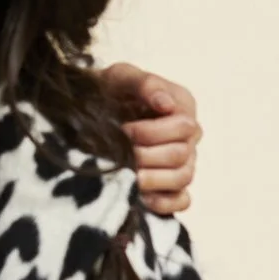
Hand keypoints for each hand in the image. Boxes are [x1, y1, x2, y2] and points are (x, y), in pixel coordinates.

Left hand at [97, 64, 200, 216]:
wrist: (90, 110)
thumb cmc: (109, 91)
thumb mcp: (121, 77)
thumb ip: (145, 84)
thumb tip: (165, 104)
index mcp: (183, 107)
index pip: (184, 127)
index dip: (152, 132)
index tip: (123, 129)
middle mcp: (188, 136)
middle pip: (181, 155)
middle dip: (146, 156)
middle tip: (120, 155)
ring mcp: (183, 162)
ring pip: (183, 178)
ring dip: (153, 180)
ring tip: (128, 176)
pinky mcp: (173, 185)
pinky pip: (182, 201)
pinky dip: (164, 202)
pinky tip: (141, 198)